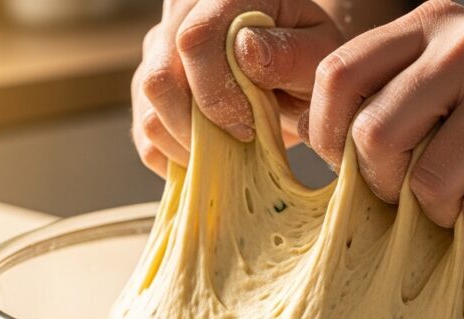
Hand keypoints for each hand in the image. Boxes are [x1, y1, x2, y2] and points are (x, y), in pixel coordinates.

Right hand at [132, 0, 342, 175]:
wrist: (294, 75)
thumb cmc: (309, 63)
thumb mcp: (319, 56)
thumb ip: (291, 53)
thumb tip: (245, 50)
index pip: (195, 41)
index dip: (218, 94)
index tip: (250, 126)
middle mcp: (181, 16)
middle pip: (159, 79)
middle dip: (199, 127)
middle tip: (240, 140)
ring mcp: (158, 52)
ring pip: (147, 110)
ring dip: (188, 145)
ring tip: (229, 148)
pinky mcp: (149, 90)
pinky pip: (145, 137)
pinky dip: (175, 158)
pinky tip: (210, 155)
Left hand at [302, 0, 463, 240]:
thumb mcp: (450, 81)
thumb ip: (392, 100)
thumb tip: (316, 149)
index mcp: (430, 24)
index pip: (337, 74)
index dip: (326, 134)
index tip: (347, 166)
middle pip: (374, 134)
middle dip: (382, 185)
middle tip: (407, 197)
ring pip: (429, 180)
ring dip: (439, 213)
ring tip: (462, 202)